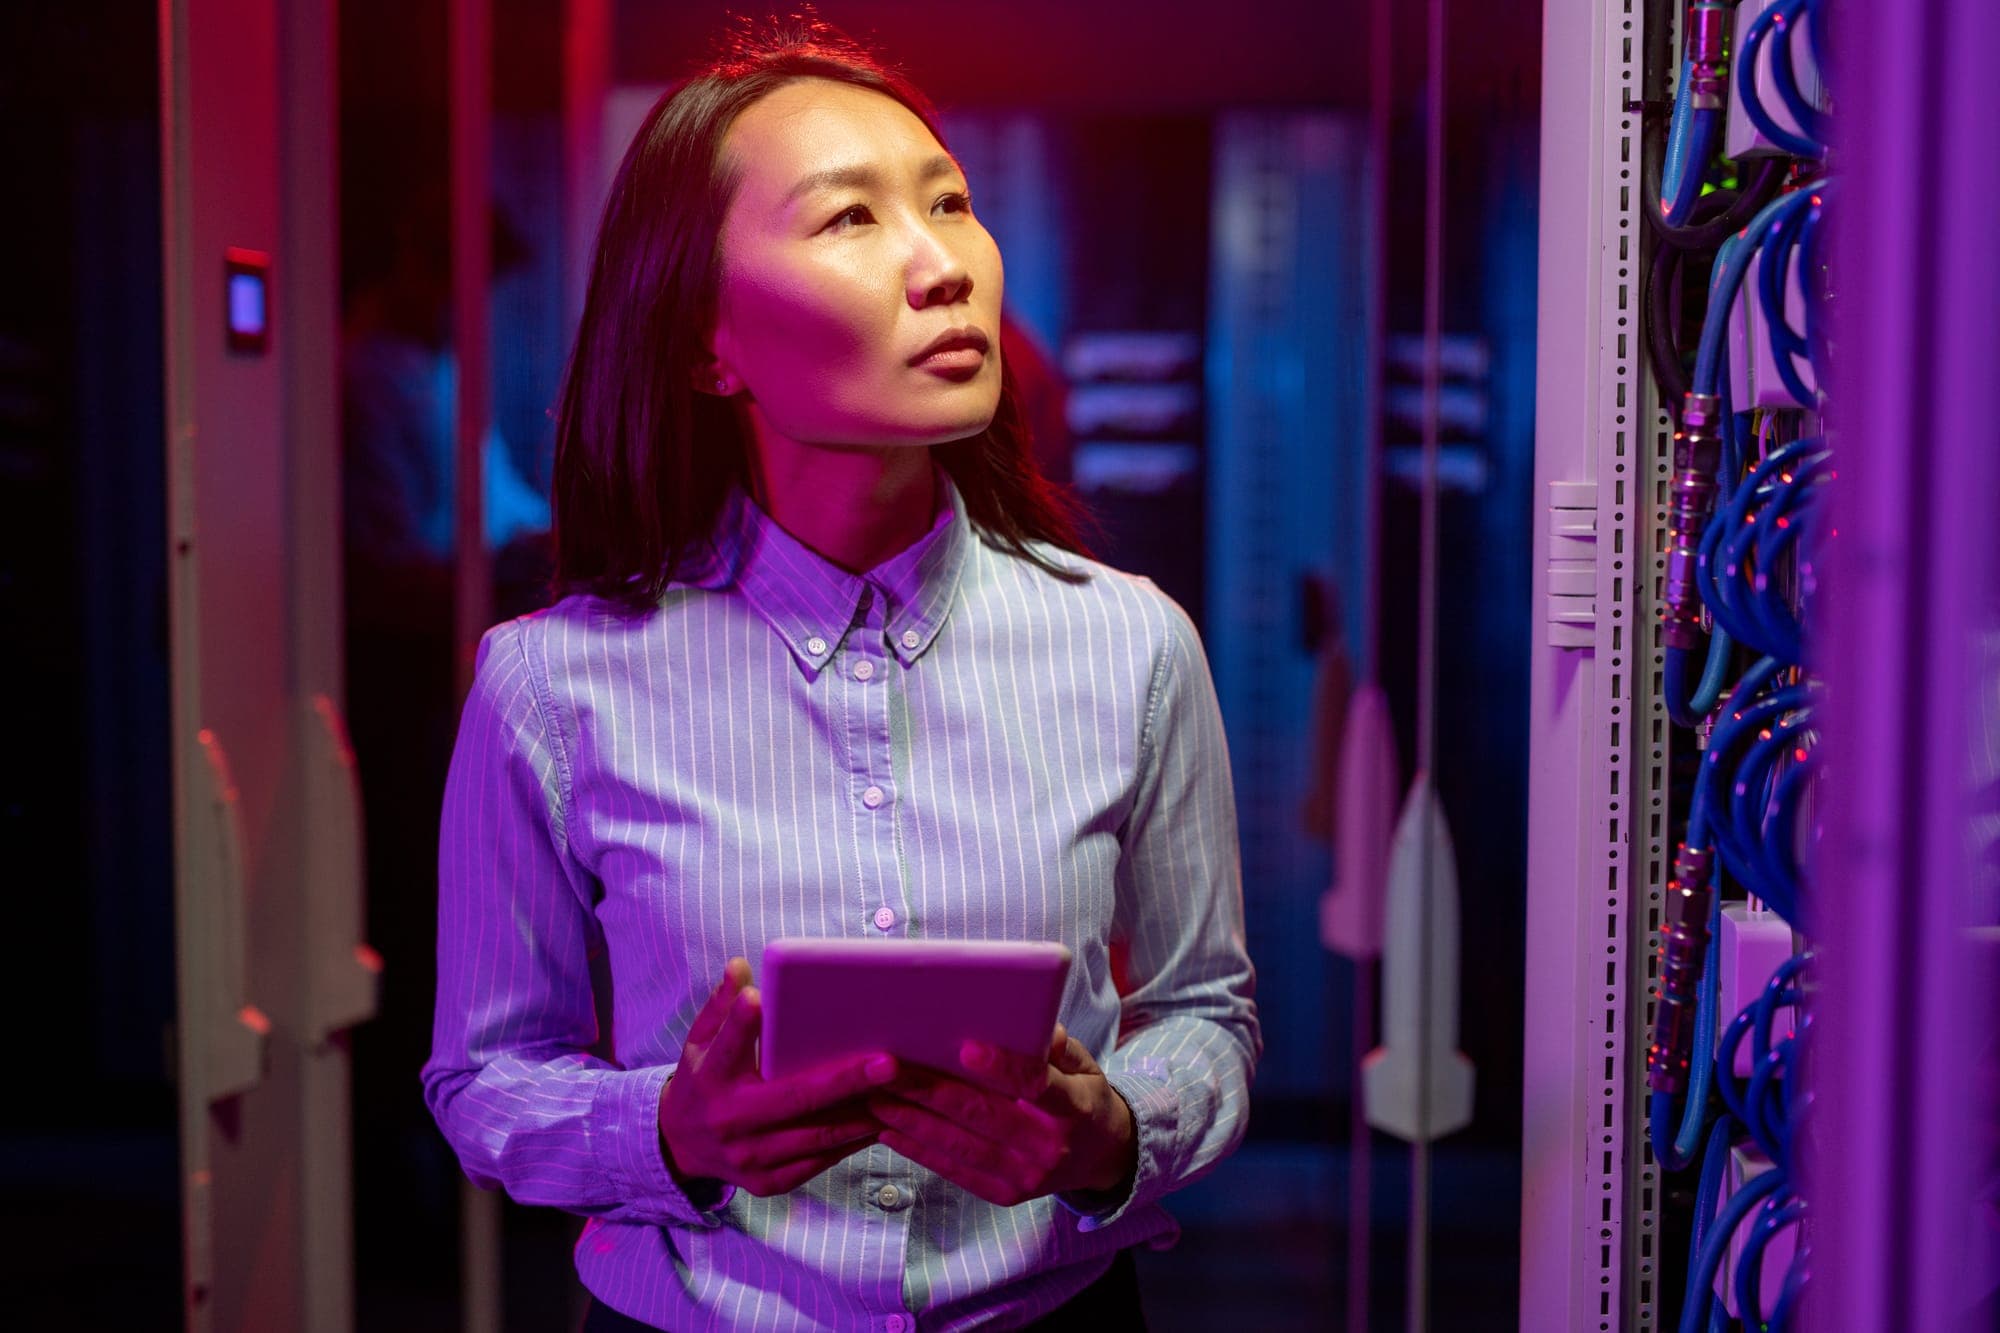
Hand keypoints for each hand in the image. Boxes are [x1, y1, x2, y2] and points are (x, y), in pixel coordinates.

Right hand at [659, 958, 898, 1195]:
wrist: (681, 1145)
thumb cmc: (702, 1080)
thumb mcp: (700, 1040)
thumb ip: (721, 1006)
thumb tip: (741, 966)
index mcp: (709, 1077)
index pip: (728, 1046)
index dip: (741, 1024)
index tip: (759, 1000)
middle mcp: (729, 1120)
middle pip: (793, 1099)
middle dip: (844, 1081)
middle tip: (887, 1063)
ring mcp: (749, 1156)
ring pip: (815, 1136)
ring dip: (861, 1114)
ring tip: (899, 1091)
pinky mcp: (767, 1182)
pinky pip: (818, 1161)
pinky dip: (850, 1142)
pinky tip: (880, 1121)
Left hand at [868, 1025, 1137, 1207]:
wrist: (1104, 1158)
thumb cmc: (1084, 1097)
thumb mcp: (1085, 1065)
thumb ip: (1057, 1046)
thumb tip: (1031, 1022)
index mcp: (1075, 1108)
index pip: (1037, 1085)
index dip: (1001, 1068)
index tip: (964, 1047)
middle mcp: (1050, 1147)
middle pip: (984, 1116)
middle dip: (930, 1091)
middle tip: (887, 1068)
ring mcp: (1027, 1177)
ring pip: (962, 1146)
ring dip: (913, 1121)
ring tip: (876, 1097)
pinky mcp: (1006, 1195)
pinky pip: (957, 1172)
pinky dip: (921, 1152)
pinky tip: (890, 1131)